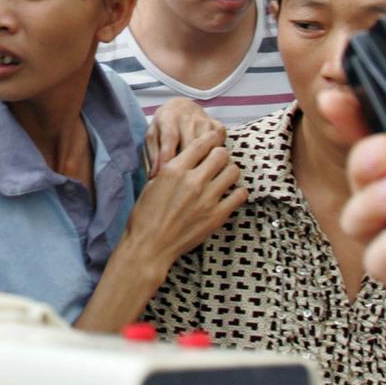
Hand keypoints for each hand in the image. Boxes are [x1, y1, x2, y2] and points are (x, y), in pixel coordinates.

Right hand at [122, 131, 244, 269]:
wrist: (150, 246)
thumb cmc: (145, 216)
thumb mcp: (153, 184)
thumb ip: (172, 169)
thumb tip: (186, 160)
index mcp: (174, 170)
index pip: (201, 143)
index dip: (210, 138)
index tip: (212, 139)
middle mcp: (193, 181)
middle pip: (221, 154)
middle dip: (220, 155)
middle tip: (217, 162)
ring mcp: (207, 199)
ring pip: (233, 171)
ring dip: (229, 171)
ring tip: (223, 177)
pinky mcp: (217, 216)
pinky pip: (239, 195)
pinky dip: (237, 192)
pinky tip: (229, 194)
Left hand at [142, 97, 226, 174]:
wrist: (182, 107)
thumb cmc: (164, 126)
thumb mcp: (152, 136)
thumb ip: (153, 154)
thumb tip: (154, 176)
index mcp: (169, 118)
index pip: (170, 138)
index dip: (167, 158)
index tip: (164, 175)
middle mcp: (188, 117)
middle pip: (190, 144)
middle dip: (185, 165)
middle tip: (179, 184)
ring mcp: (205, 121)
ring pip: (206, 146)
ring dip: (201, 163)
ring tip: (193, 179)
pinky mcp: (218, 126)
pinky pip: (219, 145)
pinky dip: (214, 157)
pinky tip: (207, 167)